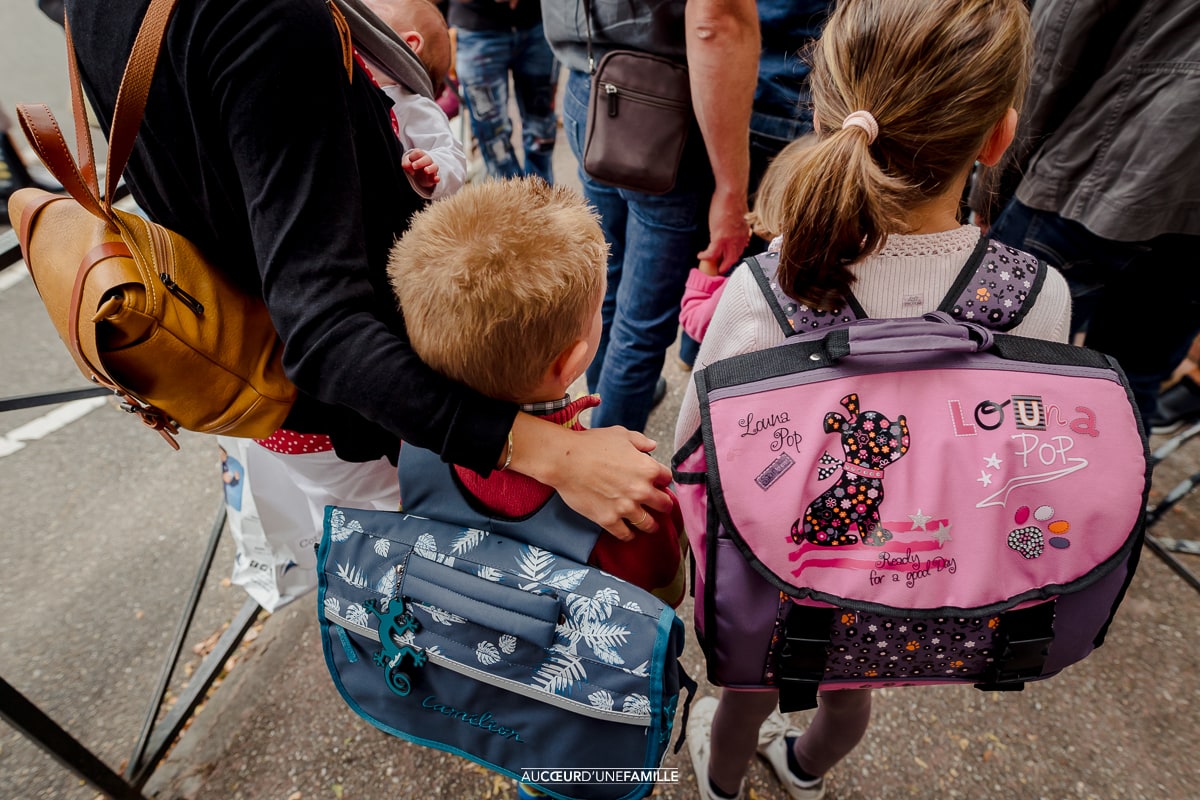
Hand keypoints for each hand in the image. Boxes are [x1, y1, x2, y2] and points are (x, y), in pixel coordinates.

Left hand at [402, 149, 439, 189]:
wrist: (419, 173)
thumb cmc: (413, 164)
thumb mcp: (407, 162)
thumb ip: (406, 162)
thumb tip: (406, 166)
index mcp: (420, 154)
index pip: (417, 153)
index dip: (412, 157)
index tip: (409, 165)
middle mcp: (428, 160)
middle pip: (427, 158)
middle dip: (420, 162)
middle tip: (414, 166)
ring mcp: (432, 169)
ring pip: (434, 167)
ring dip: (430, 168)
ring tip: (426, 171)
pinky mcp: (433, 177)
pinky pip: (437, 177)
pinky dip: (437, 178)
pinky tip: (436, 179)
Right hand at [509, 415, 673, 541]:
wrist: (565, 460)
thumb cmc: (591, 444)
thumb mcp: (620, 434)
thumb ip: (640, 441)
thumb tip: (652, 445)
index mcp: (648, 468)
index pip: (667, 479)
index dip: (663, 480)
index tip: (659, 483)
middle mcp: (641, 490)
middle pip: (664, 504)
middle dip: (663, 505)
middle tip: (661, 507)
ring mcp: (625, 507)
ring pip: (649, 524)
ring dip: (651, 525)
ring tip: (650, 526)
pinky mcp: (608, 520)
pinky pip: (625, 535)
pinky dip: (629, 535)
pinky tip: (629, 533)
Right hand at [697, 187, 750, 272]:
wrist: (731, 193)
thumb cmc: (734, 199)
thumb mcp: (741, 214)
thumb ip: (740, 224)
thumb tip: (737, 226)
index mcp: (744, 233)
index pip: (740, 249)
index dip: (733, 256)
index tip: (727, 258)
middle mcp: (739, 239)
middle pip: (733, 259)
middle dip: (726, 266)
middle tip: (719, 269)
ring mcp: (730, 240)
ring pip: (724, 260)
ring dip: (716, 264)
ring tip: (709, 265)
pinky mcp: (719, 238)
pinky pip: (711, 253)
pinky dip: (705, 256)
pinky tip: (700, 255)